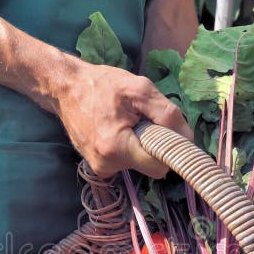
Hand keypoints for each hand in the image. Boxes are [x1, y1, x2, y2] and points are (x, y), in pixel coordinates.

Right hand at [53, 58, 192, 178]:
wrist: (65, 87)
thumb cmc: (102, 85)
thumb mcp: (139, 89)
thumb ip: (166, 114)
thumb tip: (188, 138)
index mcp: (116, 148)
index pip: (160, 166)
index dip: (169, 149)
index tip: (167, 131)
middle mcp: (106, 165)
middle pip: (150, 166)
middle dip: (153, 144)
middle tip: (141, 119)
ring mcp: (100, 168)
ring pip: (138, 163)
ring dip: (139, 143)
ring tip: (125, 120)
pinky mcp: (97, 166)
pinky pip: (125, 161)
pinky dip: (128, 146)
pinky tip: (116, 128)